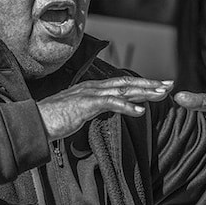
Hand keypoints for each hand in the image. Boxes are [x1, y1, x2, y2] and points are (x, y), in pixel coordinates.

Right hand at [37, 76, 172, 140]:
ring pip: (122, 90)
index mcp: (93, 88)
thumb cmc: (54, 119)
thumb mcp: (79, 111)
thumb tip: (107, 109)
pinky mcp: (85, 104)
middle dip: (149, 84)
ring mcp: (89, 94)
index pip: (122, 84)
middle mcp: (93, 87)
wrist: (35, 122)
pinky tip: (140, 111)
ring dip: (143, 91)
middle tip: (170, 85)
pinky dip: (126, 106)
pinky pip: (109, 104)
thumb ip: (93, 108)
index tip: (159, 86)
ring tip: (161, 94)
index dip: (142, 84)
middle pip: (127, 83)